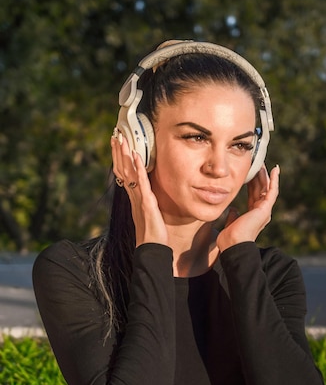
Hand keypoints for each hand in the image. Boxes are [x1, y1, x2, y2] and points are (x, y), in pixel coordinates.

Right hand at [111, 131, 167, 246]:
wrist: (151, 249)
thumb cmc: (151, 234)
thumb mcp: (147, 213)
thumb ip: (145, 201)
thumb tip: (146, 194)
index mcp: (134, 197)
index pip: (124, 173)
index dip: (119, 158)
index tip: (117, 144)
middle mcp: (134, 196)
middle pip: (122, 169)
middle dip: (119, 152)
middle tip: (115, 135)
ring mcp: (139, 198)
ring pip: (129, 173)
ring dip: (125, 155)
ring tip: (122, 140)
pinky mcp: (146, 203)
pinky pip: (142, 183)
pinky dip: (139, 169)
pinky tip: (137, 157)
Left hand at [216, 164, 279, 251]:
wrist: (233, 244)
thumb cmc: (230, 238)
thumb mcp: (230, 223)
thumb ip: (233, 216)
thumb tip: (233, 209)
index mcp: (253, 215)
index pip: (254, 195)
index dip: (252, 183)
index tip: (249, 173)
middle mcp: (261, 212)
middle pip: (261, 190)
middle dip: (259, 176)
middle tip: (257, 163)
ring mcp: (265, 210)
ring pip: (267, 188)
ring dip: (266, 175)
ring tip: (263, 163)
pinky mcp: (266, 208)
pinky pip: (272, 191)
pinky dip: (274, 180)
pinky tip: (274, 169)